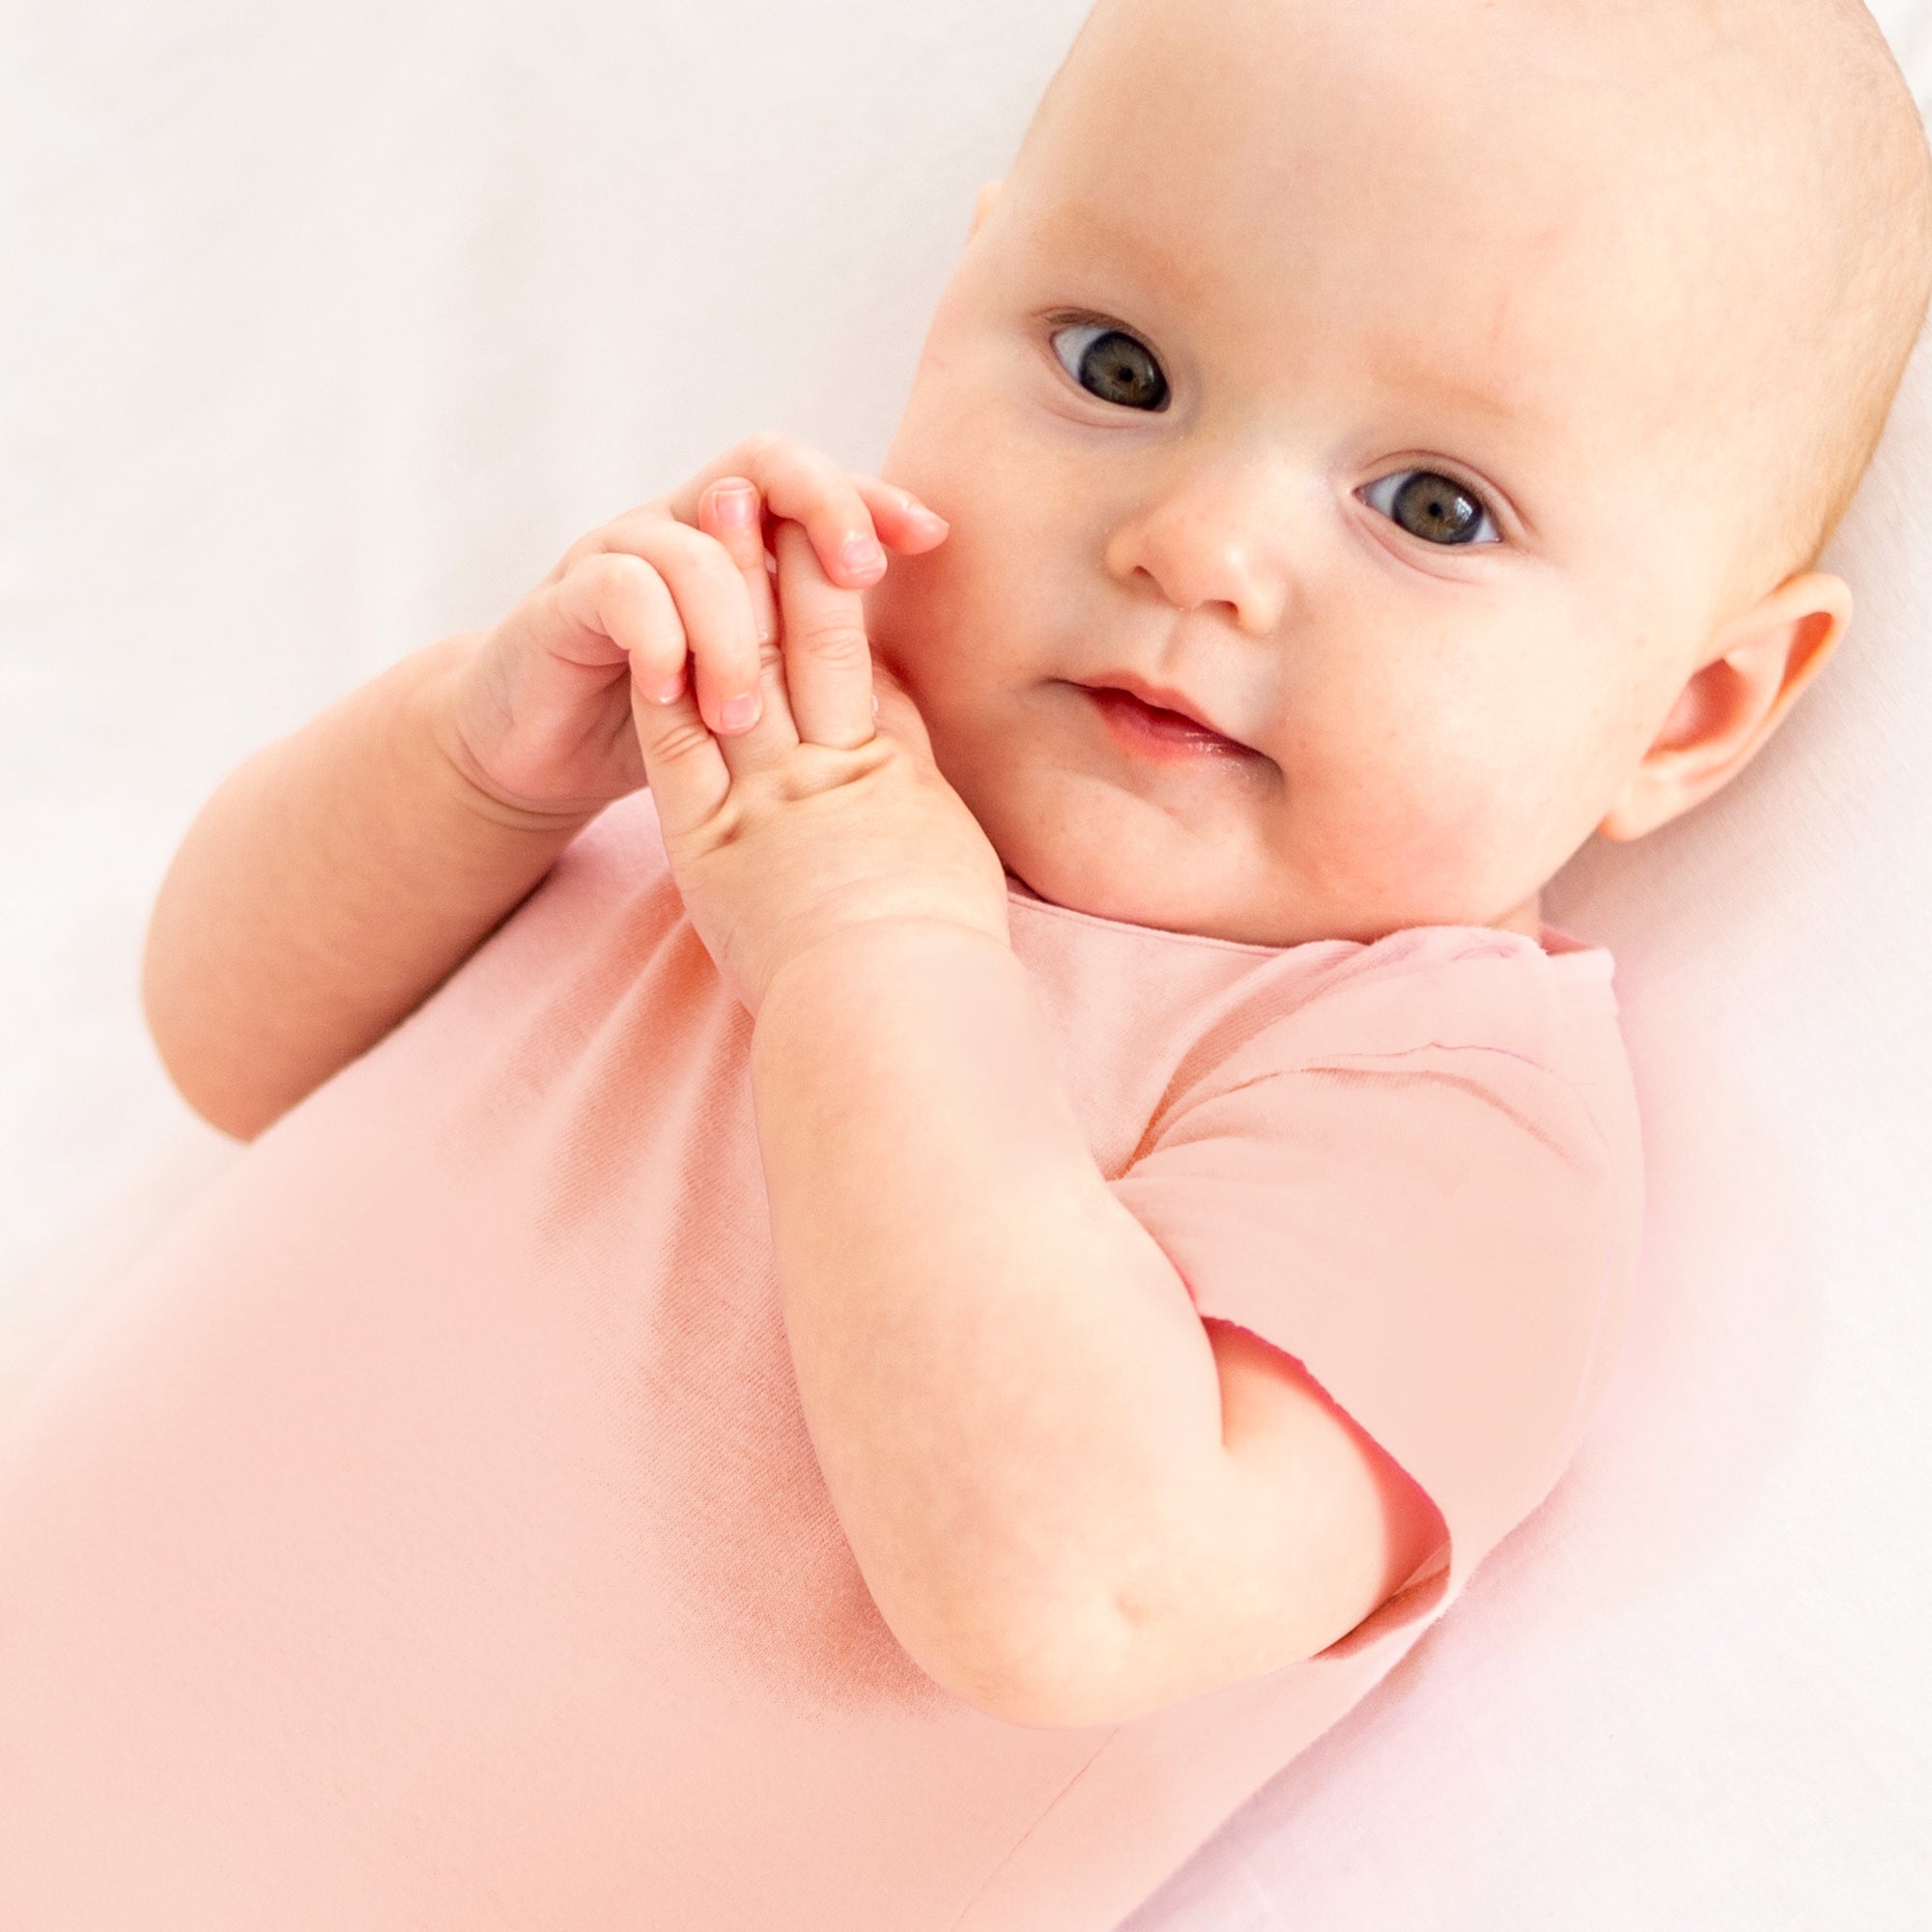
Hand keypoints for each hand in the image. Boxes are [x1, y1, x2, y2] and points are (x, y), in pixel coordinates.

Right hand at [440, 434, 949, 821]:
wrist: (542, 750)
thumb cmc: (669, 719)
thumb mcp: (759, 691)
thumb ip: (816, 664)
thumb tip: (917, 682)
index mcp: (737, 543)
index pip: (814, 486)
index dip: (872, 499)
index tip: (931, 538)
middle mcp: (680, 527)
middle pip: (759, 466)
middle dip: (821, 506)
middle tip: (857, 577)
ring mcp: (618, 556)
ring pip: (694, 543)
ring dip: (731, 630)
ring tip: (743, 715)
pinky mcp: (561, 602)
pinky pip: (620, 587)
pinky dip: (656, 639)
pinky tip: (670, 693)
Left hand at [631, 486, 1012, 1015]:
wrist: (898, 1016)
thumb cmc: (942, 965)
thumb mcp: (948, 862)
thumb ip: (919, 797)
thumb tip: (905, 752)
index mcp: (898, 781)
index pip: (866, 669)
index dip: (842, 593)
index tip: (824, 537)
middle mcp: (835, 772)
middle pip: (813, 638)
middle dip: (782, 553)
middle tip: (756, 486)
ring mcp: (771, 798)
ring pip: (751, 662)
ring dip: (725, 581)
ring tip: (707, 511)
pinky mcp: (710, 839)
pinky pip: (680, 739)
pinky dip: (668, 672)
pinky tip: (651, 619)